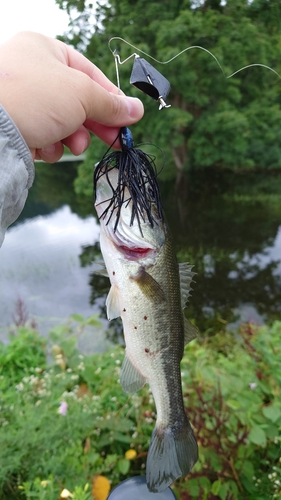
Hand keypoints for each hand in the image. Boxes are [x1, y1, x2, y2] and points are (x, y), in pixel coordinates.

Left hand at [0, 32, 143, 161]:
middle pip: (77, 101)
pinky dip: (51, 146)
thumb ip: (110, 103)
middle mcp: (31, 72)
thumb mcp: (82, 94)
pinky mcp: (17, 125)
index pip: (89, 73)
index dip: (111, 98)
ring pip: (63, 122)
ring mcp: (23, 100)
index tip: (127, 119)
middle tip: (115, 140)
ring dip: (73, 138)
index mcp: (45, 50)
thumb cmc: (33, 98)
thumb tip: (136, 110)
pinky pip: (45, 135)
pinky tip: (45, 149)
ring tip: (72, 144)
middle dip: (94, 124)